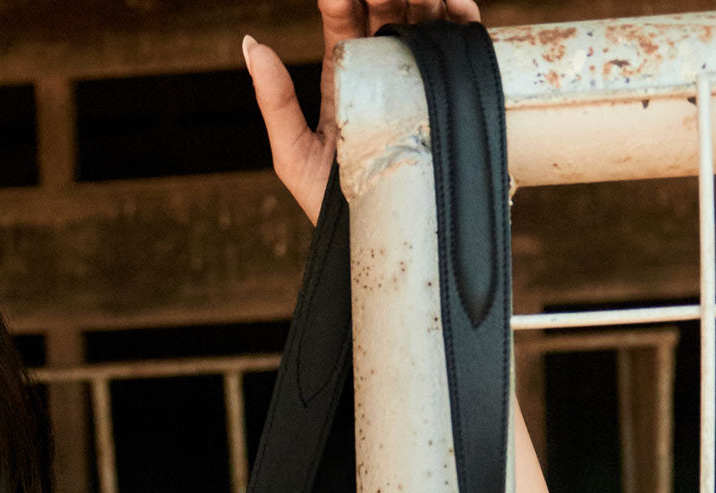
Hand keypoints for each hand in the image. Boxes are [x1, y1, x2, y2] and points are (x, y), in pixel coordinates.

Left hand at [244, 0, 481, 224]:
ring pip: (425, 22)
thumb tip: (250, 44)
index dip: (342, 1)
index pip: (345, 24)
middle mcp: (386, 73)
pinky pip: (465, 50)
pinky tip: (456, 4)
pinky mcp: (456, 98)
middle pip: (388, 13)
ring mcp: (422, 82)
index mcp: (347, 79)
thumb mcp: (295, 157)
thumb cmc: (335, 209)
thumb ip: (274, 102)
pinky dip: (464, 20)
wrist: (384, 246)